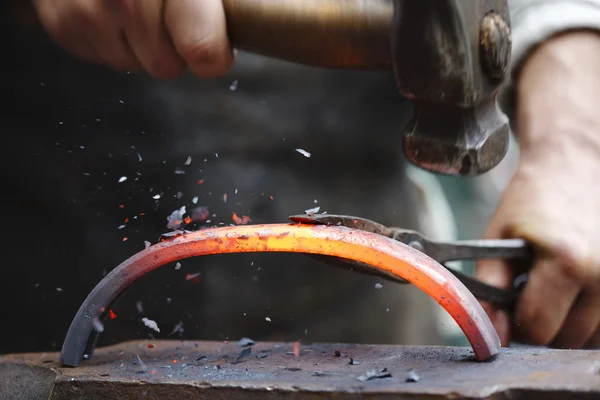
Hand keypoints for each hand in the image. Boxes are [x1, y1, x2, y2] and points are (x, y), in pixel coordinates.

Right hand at [33, 0, 232, 78]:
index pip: (201, 48)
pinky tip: (112, 8)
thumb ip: (230, 2)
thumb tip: (264, 20)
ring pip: (134, 65)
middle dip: (175, 49)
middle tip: (173, 19)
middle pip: (166, 66)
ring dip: (142, 45)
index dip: (213, 56)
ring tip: (139, 6)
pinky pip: (104, 58)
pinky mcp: (62, 22)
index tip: (216, 52)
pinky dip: (112, 39)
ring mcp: (88, 10)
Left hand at [476, 31, 599, 348]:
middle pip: (567, 340)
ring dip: (570, 327)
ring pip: (592, 338)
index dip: (517, 326)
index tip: (512, 309)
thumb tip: (494, 337)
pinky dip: (591, 318)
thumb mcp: (498, 238)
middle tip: (533, 296)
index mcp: (567, 262)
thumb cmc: (532, 201)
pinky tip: (577, 291)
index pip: (538, 329)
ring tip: (557, 289)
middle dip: (544, 328)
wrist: (575, 164)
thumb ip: (490, 289)